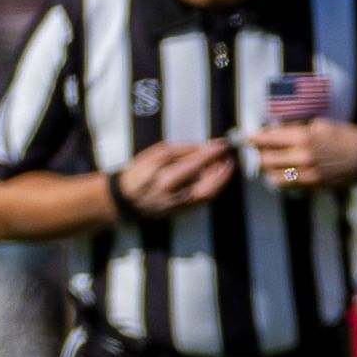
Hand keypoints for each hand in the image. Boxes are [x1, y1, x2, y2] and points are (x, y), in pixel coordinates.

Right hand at [113, 138, 235, 216]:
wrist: (127, 199)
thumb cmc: (140, 172)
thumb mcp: (156, 154)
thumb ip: (182, 150)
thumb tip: (206, 147)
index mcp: (165, 178)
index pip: (196, 163)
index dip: (212, 153)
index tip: (223, 144)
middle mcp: (175, 195)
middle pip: (209, 183)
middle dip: (223, 169)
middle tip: (229, 156)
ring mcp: (181, 206)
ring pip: (210, 193)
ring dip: (222, 178)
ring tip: (225, 163)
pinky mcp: (184, 212)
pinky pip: (205, 199)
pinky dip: (215, 187)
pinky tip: (216, 175)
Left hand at [250, 120, 356, 192]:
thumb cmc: (346, 136)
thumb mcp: (322, 124)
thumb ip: (299, 128)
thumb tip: (279, 129)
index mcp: (305, 137)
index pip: (270, 138)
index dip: (255, 138)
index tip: (246, 137)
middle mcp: (303, 156)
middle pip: (267, 159)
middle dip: (258, 154)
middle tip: (256, 150)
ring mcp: (307, 173)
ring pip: (274, 175)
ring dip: (266, 169)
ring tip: (265, 163)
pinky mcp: (313, 185)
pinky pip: (287, 186)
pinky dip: (278, 180)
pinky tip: (277, 175)